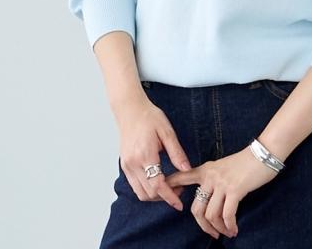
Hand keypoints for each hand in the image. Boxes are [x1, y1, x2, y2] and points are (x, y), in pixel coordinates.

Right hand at [113, 93, 192, 210]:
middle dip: (165, 197)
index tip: (180, 203)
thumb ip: (177, 153)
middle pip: (149, 193)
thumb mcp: (167, 132)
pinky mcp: (124, 165)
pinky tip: (157, 181)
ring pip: (140, 193)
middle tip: (179, 189)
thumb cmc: (149, 117)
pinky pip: (135, 185)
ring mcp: (126, 165)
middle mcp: (133, 163)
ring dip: (155, 195)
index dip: (170, 197)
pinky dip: (146, 189)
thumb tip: (187, 170)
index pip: (157, 186)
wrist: (130, 109)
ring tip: (169, 186)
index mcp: (145, 155)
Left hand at [165, 146, 280, 238]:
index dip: (171, 188)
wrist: (262, 154)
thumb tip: (208, 198)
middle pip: (196, 208)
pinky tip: (234, 229)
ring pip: (211, 214)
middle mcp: (210, 177)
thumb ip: (212, 179)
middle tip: (213, 233)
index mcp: (205, 170)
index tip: (168, 200)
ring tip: (227, 232)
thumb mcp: (222, 167)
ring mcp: (222, 183)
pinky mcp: (235, 190)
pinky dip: (230, 226)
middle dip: (203, 226)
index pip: (181, 177)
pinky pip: (227, 214)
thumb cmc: (244, 163)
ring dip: (219, 228)